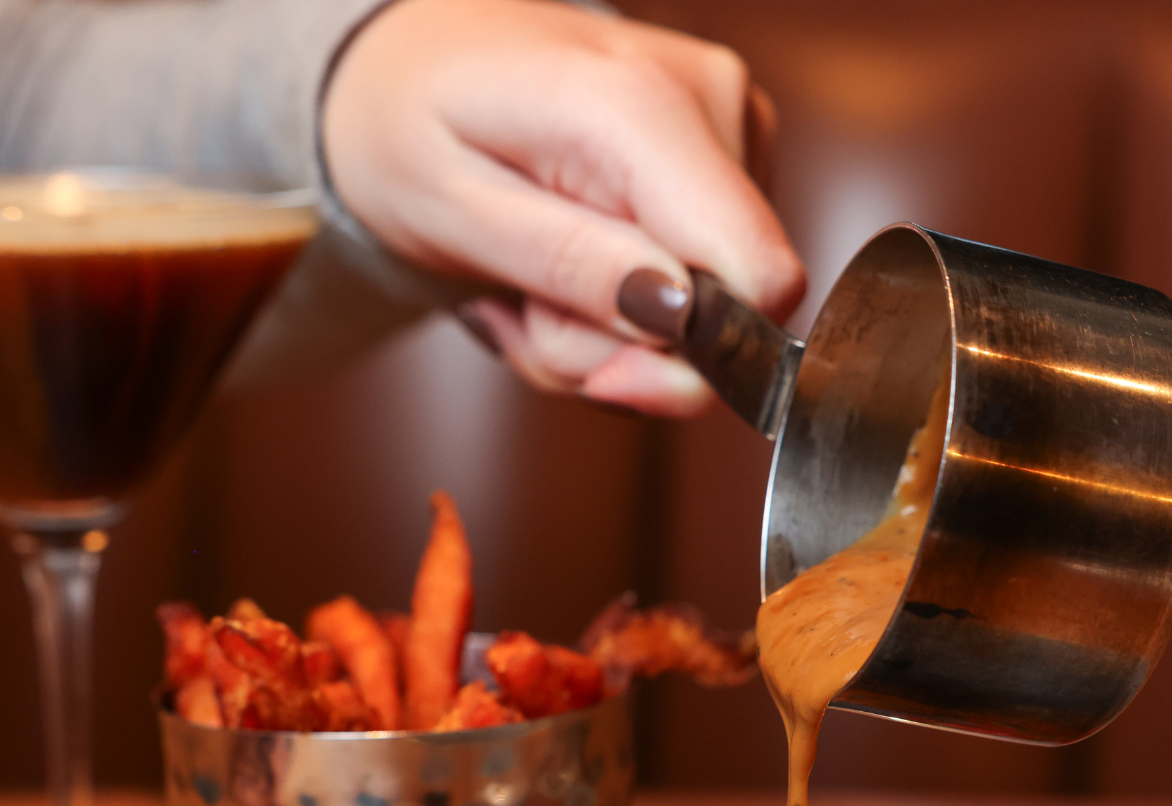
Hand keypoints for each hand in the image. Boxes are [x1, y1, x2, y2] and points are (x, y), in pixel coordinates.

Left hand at [321, 0, 803, 414]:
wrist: (411, 63)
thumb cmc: (413, 126)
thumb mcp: (455, 214)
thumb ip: (573, 264)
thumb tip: (683, 315)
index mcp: (647, 108)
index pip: (760, 280)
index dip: (688, 363)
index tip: (600, 375)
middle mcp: (711, 103)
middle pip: (727, 312)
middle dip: (617, 348)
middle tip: (530, 312)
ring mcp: (727, 124)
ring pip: (706, 313)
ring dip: (605, 332)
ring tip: (534, 281)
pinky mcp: (723, 155)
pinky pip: (695, 286)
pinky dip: (617, 306)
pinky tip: (564, 262)